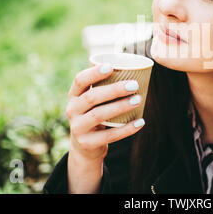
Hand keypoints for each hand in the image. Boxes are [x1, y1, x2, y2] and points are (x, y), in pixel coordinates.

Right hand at [65, 63, 144, 192]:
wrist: (85, 147)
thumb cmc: (95, 115)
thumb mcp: (92, 102)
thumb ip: (104, 87)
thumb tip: (133, 68)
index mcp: (74, 96)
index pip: (80, 81)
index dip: (94, 73)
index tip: (111, 66)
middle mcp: (72, 110)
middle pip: (92, 97)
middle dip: (114, 90)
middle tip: (134, 84)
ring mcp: (78, 128)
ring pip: (99, 115)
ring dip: (121, 106)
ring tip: (138, 100)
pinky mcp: (87, 143)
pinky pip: (109, 136)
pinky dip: (126, 129)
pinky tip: (140, 122)